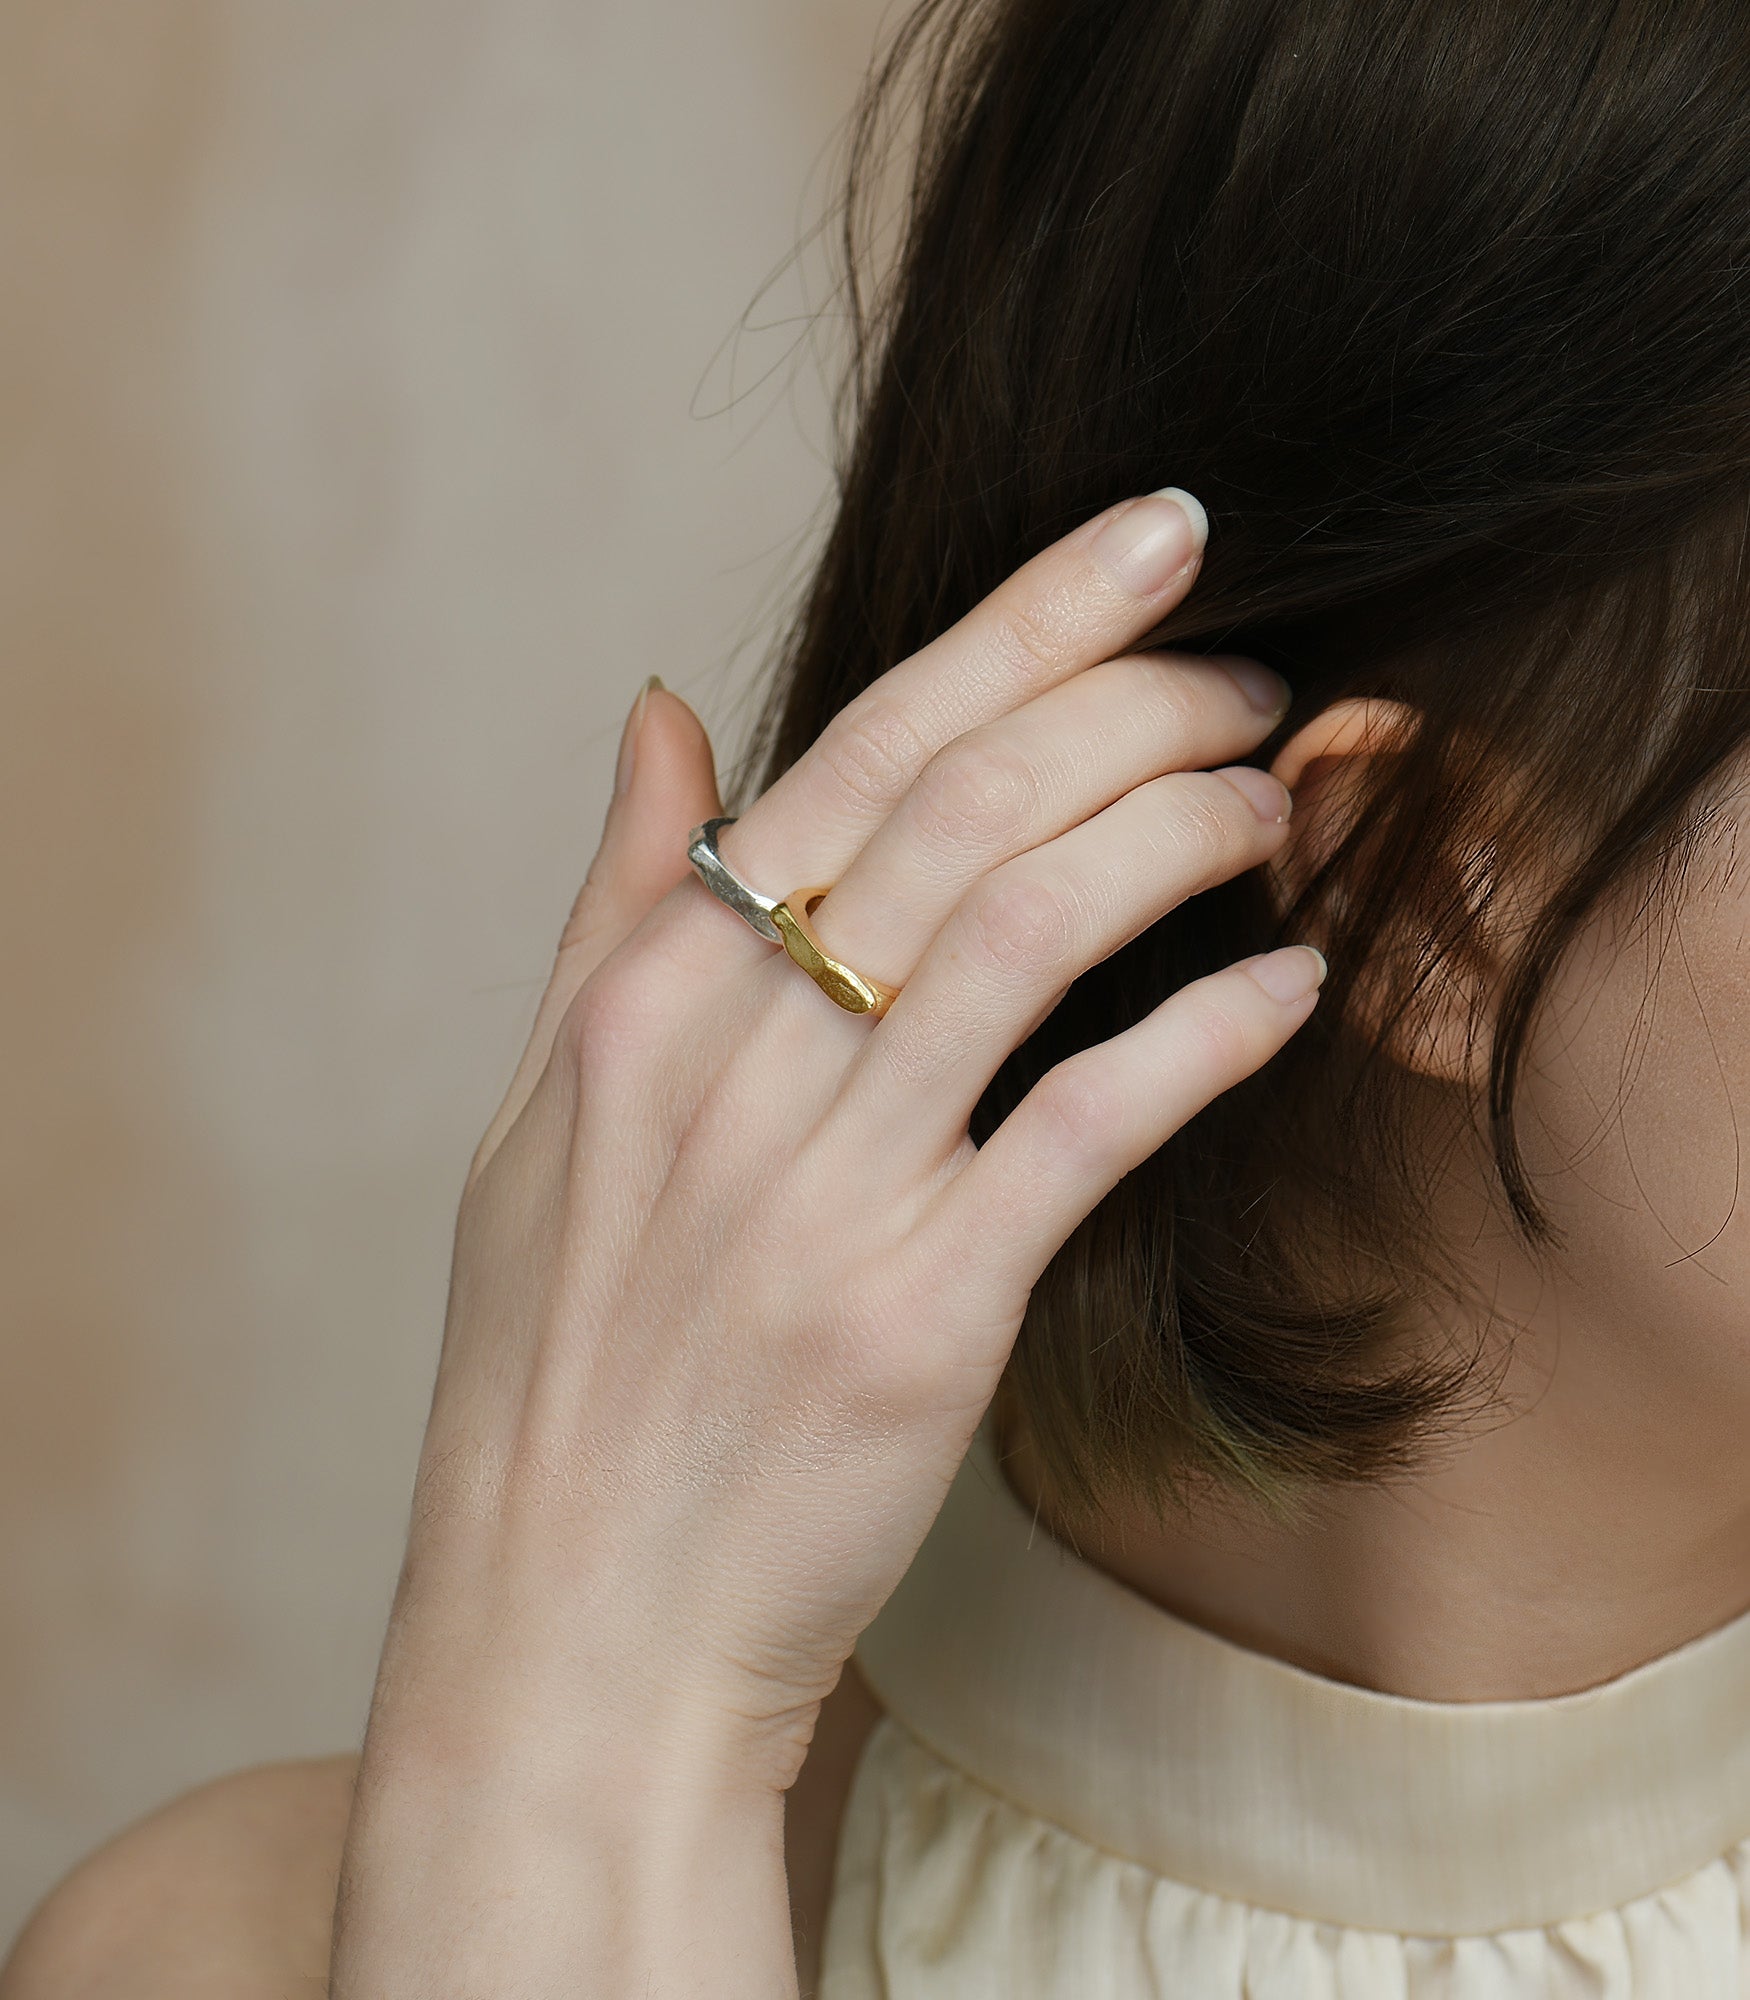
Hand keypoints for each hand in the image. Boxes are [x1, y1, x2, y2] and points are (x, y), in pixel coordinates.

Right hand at [330, 490, 1318, 1994]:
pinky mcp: (919, 1313)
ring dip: (1182, 833)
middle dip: (1136, 702)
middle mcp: (725, 1064)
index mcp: (640, 997)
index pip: (856, 745)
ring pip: (1031, 927)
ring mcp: (822, 1188)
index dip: (1024, 622)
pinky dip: (1201, 1035)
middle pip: (964, 805)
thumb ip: (612, 903)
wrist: (570, 1627)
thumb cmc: (557, 1373)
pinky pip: (1086, 1123)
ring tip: (1279, 799)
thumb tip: (659, 713)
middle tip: (1249, 677)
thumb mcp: (539, 1116)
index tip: (1151, 539)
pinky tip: (1281, 988)